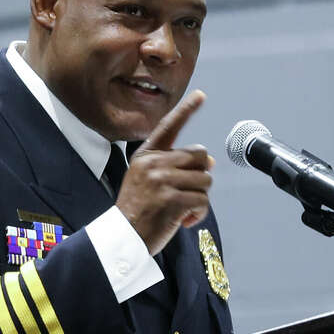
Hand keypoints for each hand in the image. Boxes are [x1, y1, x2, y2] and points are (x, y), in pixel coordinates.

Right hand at [116, 90, 215, 254]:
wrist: (123, 238)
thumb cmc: (138, 210)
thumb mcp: (148, 180)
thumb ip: (174, 167)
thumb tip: (210, 161)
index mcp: (146, 155)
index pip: (169, 127)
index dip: (187, 110)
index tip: (201, 95)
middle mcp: (153, 163)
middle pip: (201, 156)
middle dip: (201, 176)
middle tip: (187, 194)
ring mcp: (162, 180)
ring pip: (205, 180)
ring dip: (200, 198)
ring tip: (181, 210)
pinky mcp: (171, 200)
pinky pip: (203, 201)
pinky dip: (198, 214)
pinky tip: (183, 221)